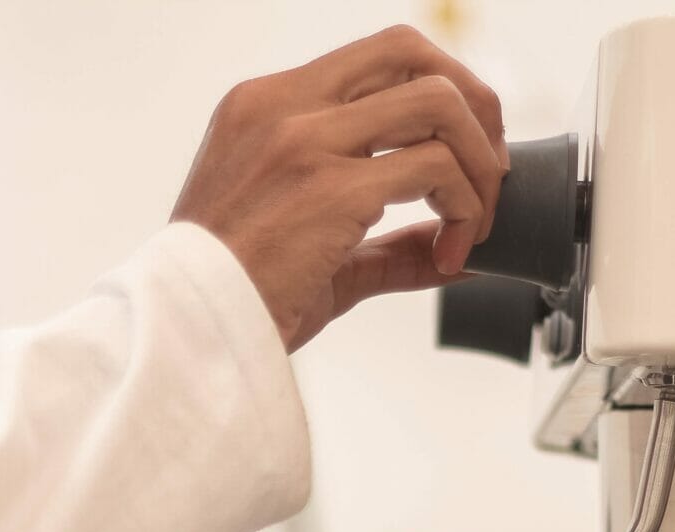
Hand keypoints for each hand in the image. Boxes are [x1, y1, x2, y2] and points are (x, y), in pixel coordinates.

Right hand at [169, 24, 507, 350]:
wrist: (185, 335)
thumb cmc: (230, 298)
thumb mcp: (305, 247)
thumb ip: (378, 240)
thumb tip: (447, 246)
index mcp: (264, 106)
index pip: (376, 58)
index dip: (437, 92)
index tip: (459, 150)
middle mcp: (282, 107)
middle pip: (413, 53)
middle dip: (474, 107)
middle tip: (489, 172)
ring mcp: (306, 142)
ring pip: (439, 104)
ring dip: (478, 166)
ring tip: (473, 224)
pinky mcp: (330, 188)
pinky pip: (436, 171)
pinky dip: (463, 213)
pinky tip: (449, 257)